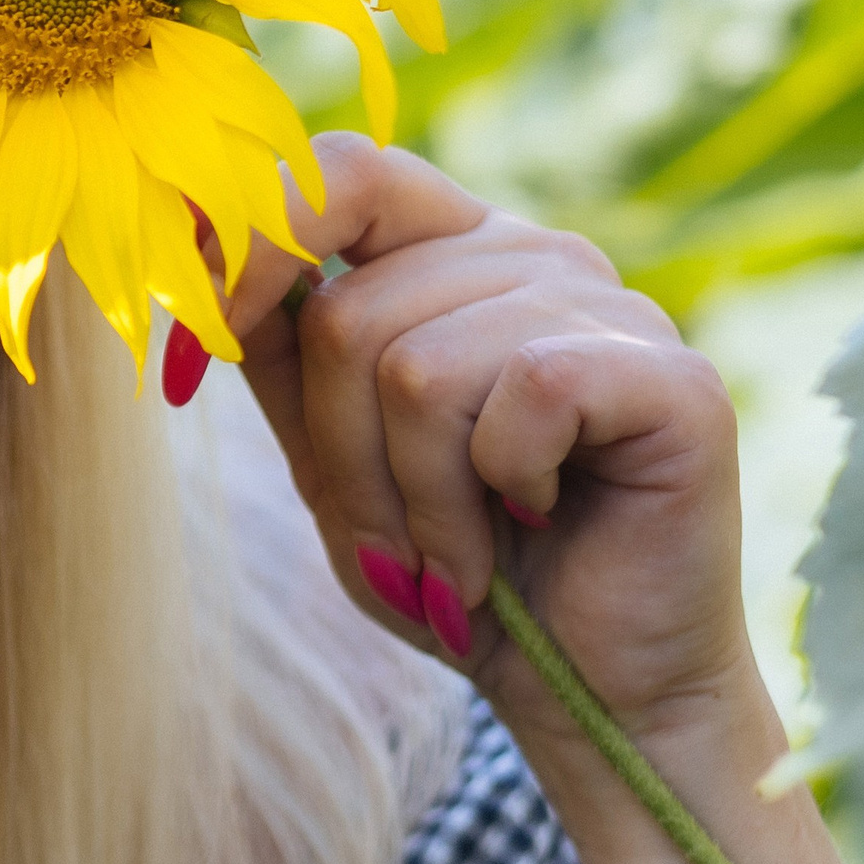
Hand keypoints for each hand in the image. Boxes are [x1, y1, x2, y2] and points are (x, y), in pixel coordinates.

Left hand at [219, 136, 863, 863]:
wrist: (586, 691)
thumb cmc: (453, 568)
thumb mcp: (328, 453)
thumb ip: (273, 345)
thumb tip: (190, 240)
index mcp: (448, 251)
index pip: (339, 172)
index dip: (251, 246)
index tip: (190, 355)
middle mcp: (532, 253)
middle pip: (352, 312)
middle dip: (343, 455)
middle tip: (397, 539)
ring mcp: (612, 305)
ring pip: (421, 368)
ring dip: (419, 496)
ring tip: (465, 549)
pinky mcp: (674, 377)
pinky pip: (523, 397)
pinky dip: (500, 489)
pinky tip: (537, 518)